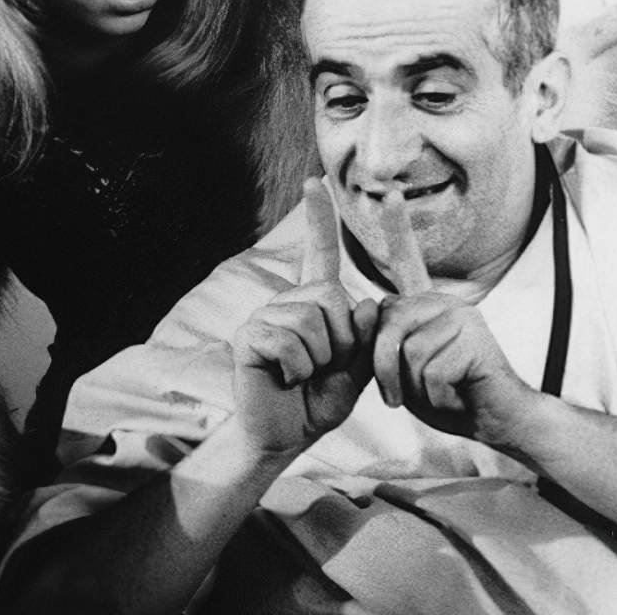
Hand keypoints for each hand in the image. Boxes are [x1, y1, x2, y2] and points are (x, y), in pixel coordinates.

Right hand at [230, 179, 378, 457]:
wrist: (286, 435)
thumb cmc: (319, 401)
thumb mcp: (358, 370)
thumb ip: (368, 337)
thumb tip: (367, 302)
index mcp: (313, 303)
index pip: (317, 253)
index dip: (318, 218)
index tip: (315, 181)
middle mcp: (286, 302)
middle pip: (332, 295)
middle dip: (342, 340)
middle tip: (324, 367)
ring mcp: (263, 317)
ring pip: (312, 321)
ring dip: (319, 359)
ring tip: (303, 375)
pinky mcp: (248, 337)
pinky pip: (288, 341)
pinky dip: (297, 368)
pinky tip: (285, 378)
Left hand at [367, 198, 538, 445]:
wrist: (498, 419)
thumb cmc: (447, 396)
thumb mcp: (404, 369)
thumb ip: (385, 343)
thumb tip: (369, 312)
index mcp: (424, 305)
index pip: (407, 260)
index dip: (396, 226)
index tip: (388, 191)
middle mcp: (442, 301)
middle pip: (385, 331)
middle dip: (388, 374)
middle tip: (416, 390)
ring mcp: (460, 315)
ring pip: (405, 355)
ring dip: (415, 389)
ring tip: (442, 390)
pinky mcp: (474, 337)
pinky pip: (430, 373)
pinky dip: (437, 396)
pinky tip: (457, 394)